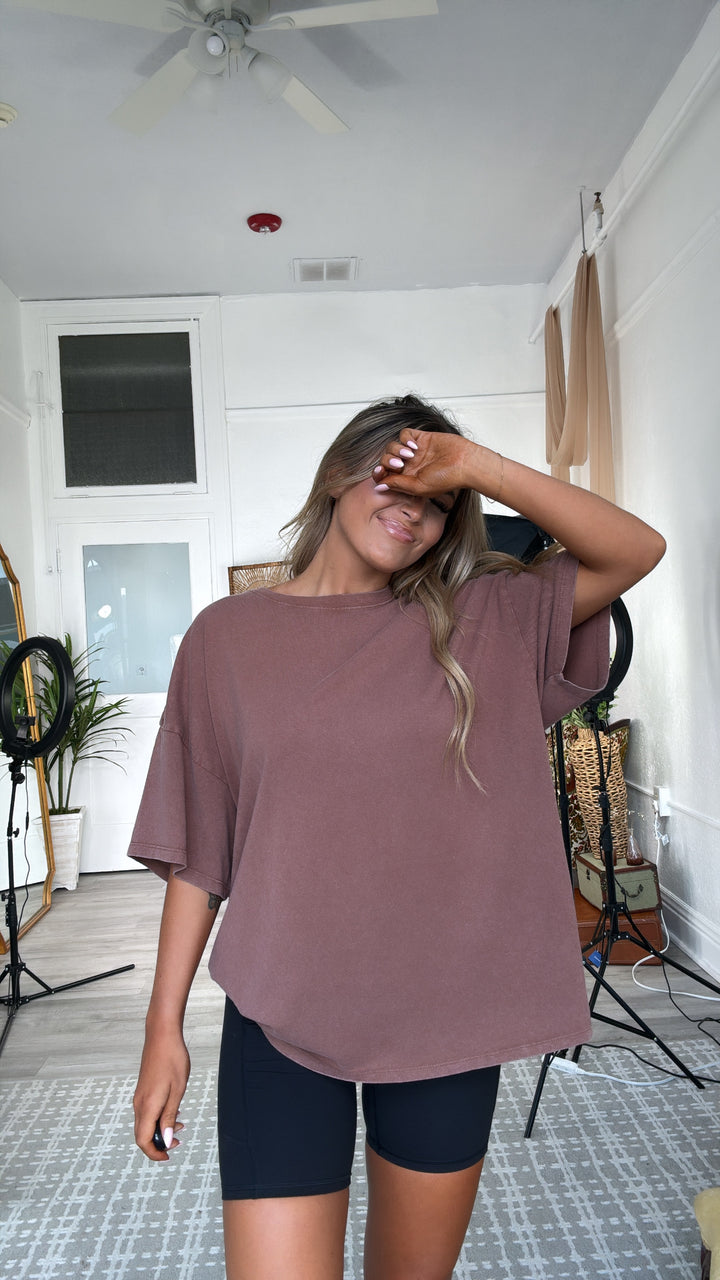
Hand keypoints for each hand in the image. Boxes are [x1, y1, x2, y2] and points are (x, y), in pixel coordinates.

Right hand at [133, 1026, 189, 1161]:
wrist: (162, 1035)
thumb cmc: (173, 1060)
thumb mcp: (177, 1091)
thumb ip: (169, 1116)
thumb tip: (165, 1140)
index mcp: (147, 1106)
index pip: (143, 1140)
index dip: (154, 1153)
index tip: (168, 1156)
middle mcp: (139, 1104)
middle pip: (142, 1134)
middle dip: (159, 1142)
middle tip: (178, 1140)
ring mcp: (139, 1096)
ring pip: (145, 1122)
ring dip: (161, 1128)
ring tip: (180, 1124)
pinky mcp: (143, 1090)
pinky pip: (147, 1111)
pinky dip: (159, 1117)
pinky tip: (173, 1111)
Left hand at [372, 429, 482, 497]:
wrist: (465, 463)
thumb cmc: (446, 479)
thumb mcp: (418, 487)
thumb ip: (397, 485)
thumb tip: (378, 487)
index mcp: (407, 479)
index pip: (384, 474)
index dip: (378, 473)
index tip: (380, 472)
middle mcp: (409, 465)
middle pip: (385, 459)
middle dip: (388, 461)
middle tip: (400, 465)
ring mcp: (415, 451)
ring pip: (393, 445)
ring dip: (397, 450)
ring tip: (411, 455)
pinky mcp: (422, 438)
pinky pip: (404, 434)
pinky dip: (405, 438)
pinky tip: (415, 446)